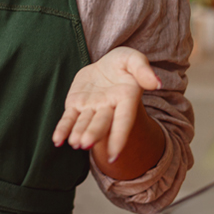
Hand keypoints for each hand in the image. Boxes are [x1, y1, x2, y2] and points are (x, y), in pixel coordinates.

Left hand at [52, 47, 160, 162]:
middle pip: (101, 123)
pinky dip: (63, 129)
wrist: (105, 65)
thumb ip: (143, 69)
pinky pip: (68, 119)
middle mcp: (108, 108)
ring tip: (74, 143)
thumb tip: (156, 83)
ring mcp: (91, 109)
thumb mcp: (133, 59)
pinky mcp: (75, 105)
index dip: (119, 136)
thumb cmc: (122, 64)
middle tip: (85, 143)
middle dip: (94, 133)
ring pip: (84, 123)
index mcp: (126, 99)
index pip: (124, 120)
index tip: (114, 154)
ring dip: (78, 133)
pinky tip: (57, 140)